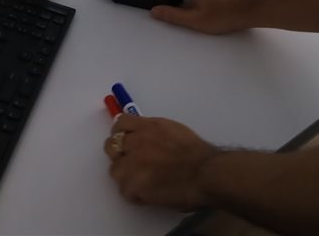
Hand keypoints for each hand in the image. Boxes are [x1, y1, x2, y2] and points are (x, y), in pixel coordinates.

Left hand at [104, 115, 220, 211]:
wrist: (207, 173)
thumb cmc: (197, 153)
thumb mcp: (173, 130)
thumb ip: (154, 132)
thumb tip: (144, 137)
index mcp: (148, 126)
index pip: (120, 124)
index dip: (120, 134)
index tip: (125, 142)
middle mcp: (137, 141)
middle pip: (111, 146)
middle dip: (119, 155)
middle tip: (132, 164)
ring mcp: (133, 163)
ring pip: (115, 170)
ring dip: (126, 177)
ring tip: (142, 183)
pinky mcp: (134, 185)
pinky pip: (125, 191)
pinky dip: (135, 194)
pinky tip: (148, 194)